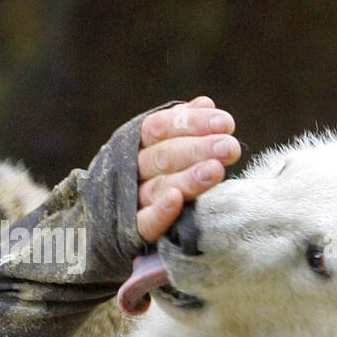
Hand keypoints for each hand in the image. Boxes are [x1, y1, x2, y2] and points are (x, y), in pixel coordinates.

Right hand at [136, 96, 241, 241]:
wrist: (106, 223)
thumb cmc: (147, 177)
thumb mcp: (161, 147)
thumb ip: (182, 126)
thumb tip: (205, 104)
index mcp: (136, 144)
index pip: (160, 126)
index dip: (192, 123)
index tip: (225, 123)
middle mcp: (129, 168)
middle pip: (162, 155)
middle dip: (198, 149)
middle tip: (230, 147)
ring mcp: (128, 200)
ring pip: (158, 187)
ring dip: (187, 178)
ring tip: (216, 170)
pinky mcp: (129, 232)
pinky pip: (144, 222)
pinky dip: (159, 212)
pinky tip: (176, 201)